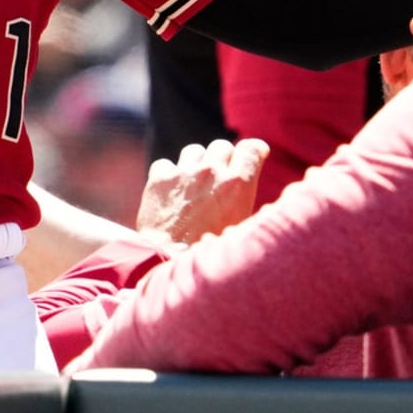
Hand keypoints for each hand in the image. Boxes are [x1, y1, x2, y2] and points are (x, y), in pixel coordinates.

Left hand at [136, 138, 268, 252]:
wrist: (170, 264)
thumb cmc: (212, 256)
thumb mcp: (242, 229)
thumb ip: (244, 202)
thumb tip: (248, 190)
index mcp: (238, 184)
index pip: (251, 148)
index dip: (253, 152)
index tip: (250, 157)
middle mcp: (211, 171)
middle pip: (222, 147)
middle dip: (222, 160)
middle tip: (219, 181)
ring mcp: (184, 173)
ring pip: (194, 151)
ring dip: (195, 165)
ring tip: (193, 188)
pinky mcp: (159, 179)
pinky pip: (165, 164)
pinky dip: (168, 176)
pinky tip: (170, 194)